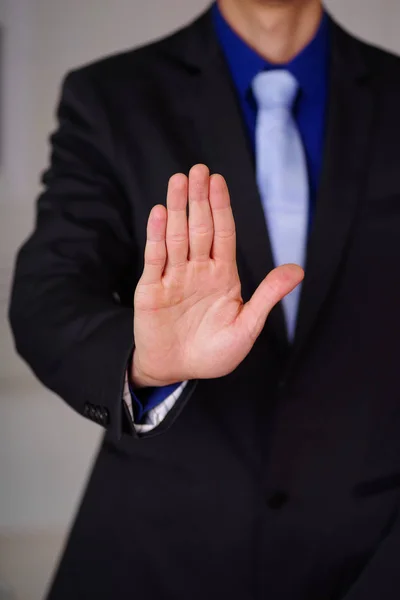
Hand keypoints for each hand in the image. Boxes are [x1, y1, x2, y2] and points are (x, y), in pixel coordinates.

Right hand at [132, 164, 302, 386]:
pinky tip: (160, 212)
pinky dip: (156, 235)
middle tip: (199, 169)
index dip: (221, 207)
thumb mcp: (246, 327)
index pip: (222, 233)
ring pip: (175, 236)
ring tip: (178, 181)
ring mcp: (173, 277)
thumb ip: (267, 296)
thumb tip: (298, 270)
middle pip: (198, 228)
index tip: (219, 181)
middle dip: (199, 199)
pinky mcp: (151, 289)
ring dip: (177, 208)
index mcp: (222, 275)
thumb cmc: (213, 353)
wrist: (178, 371)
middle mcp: (197, 270)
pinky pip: (155, 258)